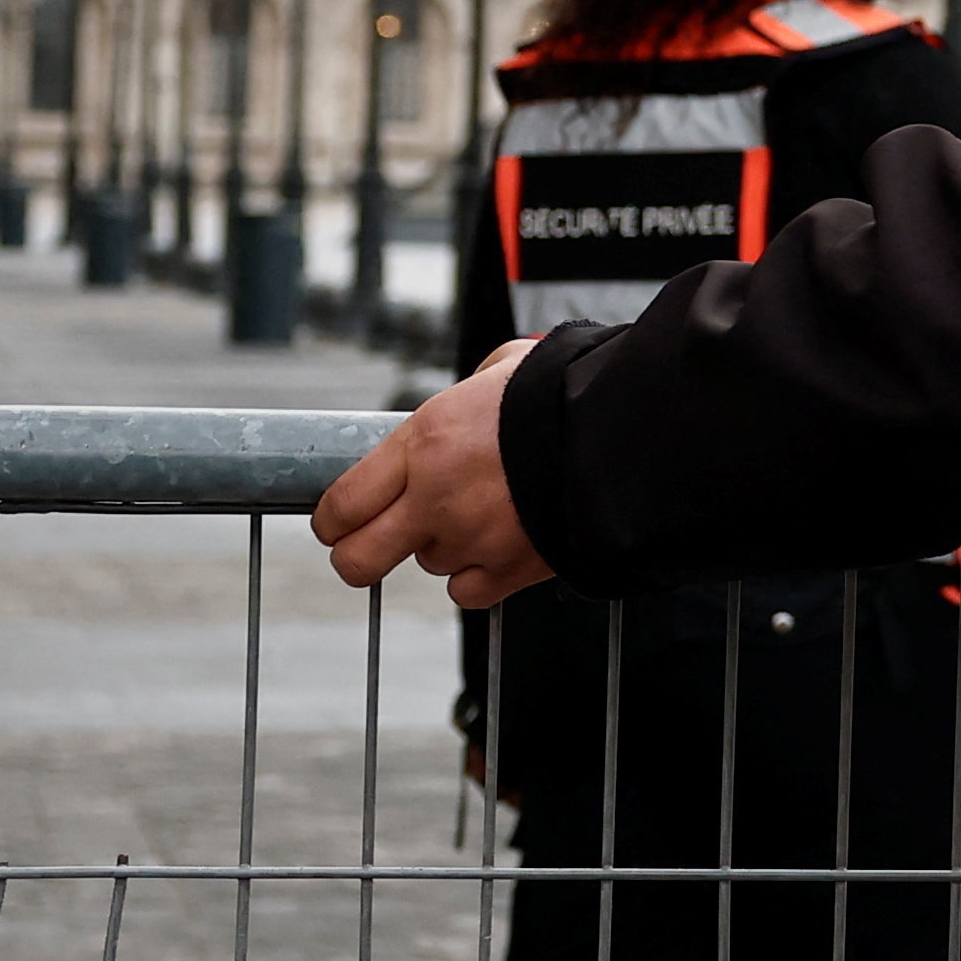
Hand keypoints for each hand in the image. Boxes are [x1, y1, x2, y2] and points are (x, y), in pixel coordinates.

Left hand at [314, 344, 555, 608]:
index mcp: (424, 442)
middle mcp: (435, 498)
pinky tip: (497, 545)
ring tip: (482, 514)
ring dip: (441, 546)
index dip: (332, 520)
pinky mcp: (509, 570)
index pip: (341, 504)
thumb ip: (465, 395)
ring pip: (426, 565)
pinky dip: (477, 574)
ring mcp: (471, 540)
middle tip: (371, 545)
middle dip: (356, 556)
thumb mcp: (503, 369)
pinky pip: (467, 591)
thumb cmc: (569, 393)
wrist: (628, 437)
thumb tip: (466, 400)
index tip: (340, 519)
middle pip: (357, 559)